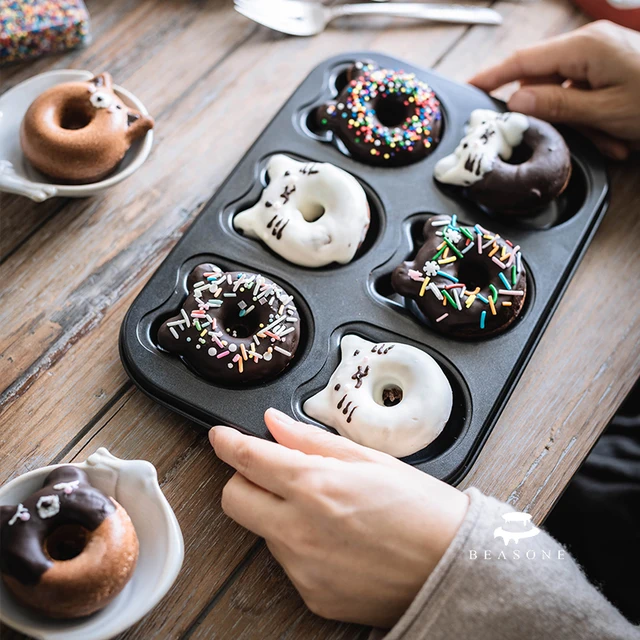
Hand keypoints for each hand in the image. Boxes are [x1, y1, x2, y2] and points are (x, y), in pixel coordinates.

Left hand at [209, 409, 467, 627]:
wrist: (455, 568)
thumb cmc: (422, 509)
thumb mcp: (370, 460)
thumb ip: (311, 441)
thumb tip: (273, 426)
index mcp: (314, 485)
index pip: (247, 459)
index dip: (228, 443)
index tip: (221, 437)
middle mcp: (299, 529)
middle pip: (234, 498)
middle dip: (244, 480)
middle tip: (272, 472)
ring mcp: (302, 568)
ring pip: (262, 529)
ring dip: (278, 513)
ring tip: (326, 509)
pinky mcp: (311, 595)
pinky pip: (287, 562)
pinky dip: (300, 545)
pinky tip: (335, 539)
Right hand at [469, 20, 639, 159]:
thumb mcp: (604, 111)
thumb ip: (556, 105)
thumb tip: (517, 100)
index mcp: (584, 49)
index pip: (523, 60)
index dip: (492, 75)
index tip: (469, 87)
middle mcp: (590, 48)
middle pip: (544, 82)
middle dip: (552, 116)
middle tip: (559, 140)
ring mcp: (602, 58)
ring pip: (567, 96)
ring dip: (580, 125)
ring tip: (608, 143)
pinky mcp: (612, 70)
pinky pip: (587, 97)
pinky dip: (595, 121)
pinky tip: (615, 138)